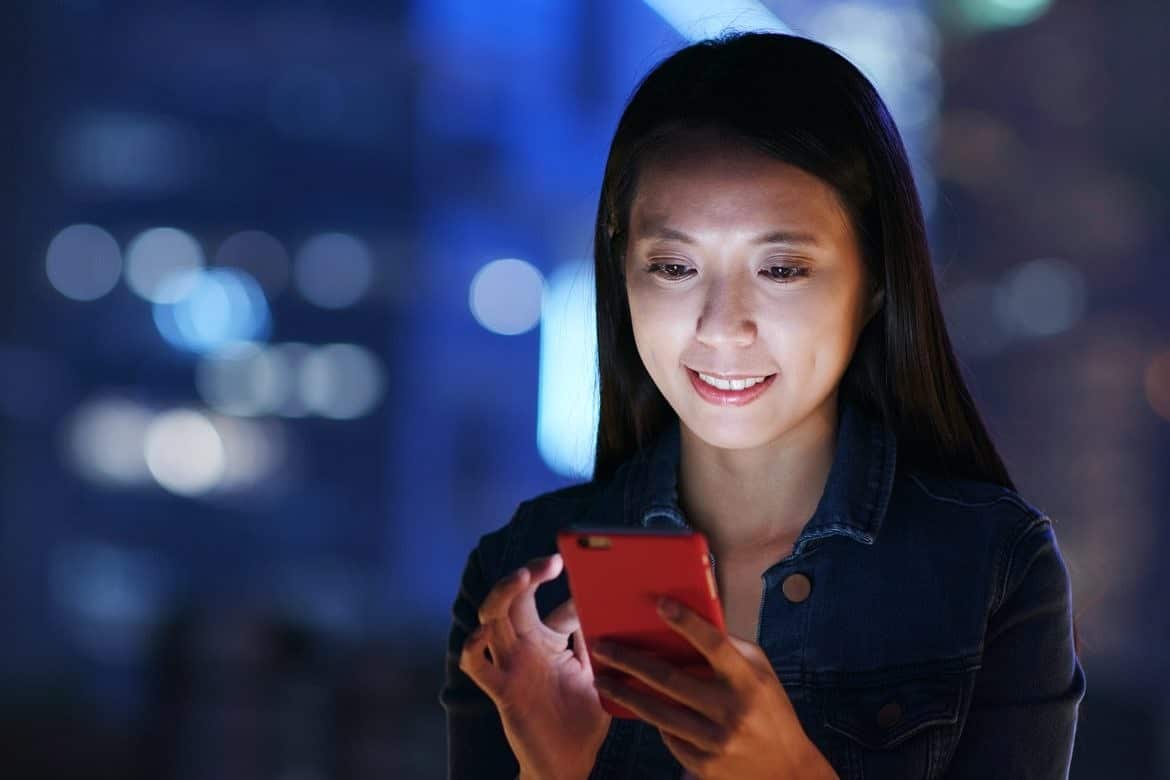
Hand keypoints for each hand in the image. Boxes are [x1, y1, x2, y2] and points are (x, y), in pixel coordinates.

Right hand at [459, 553, 610, 779]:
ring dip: (502, 593)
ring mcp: (512, 666)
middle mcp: (526, 648)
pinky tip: (484, 634)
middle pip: (514, 599)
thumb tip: (611, 607)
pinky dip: (473, 647)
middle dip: (526, 574)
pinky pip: (477, 666)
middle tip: (548, 563)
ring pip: (492, 619)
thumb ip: (596, 643)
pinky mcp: (502, 690)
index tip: (582, 572)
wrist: (569, 764)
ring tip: (522, 577)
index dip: (568, 590)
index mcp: (549, 642)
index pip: (553, 605)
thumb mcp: (598, 675)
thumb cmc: (582, 720)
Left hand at [589, 597, 837, 779]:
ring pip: (658, 712)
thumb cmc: (770, 710)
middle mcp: (731, 710)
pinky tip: (642, 709)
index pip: (714, 644)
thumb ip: (730, 651)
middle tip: (602, 647)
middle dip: (630, 661)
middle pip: (669, 679)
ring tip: (603, 679)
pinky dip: (655, 721)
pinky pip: (668, 737)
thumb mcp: (760, 674)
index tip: (658, 602)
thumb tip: (689, 624)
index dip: (687, 622)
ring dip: (625, 694)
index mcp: (747, 681)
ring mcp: (716, 741)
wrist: (788, 771)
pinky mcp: (704, 764)